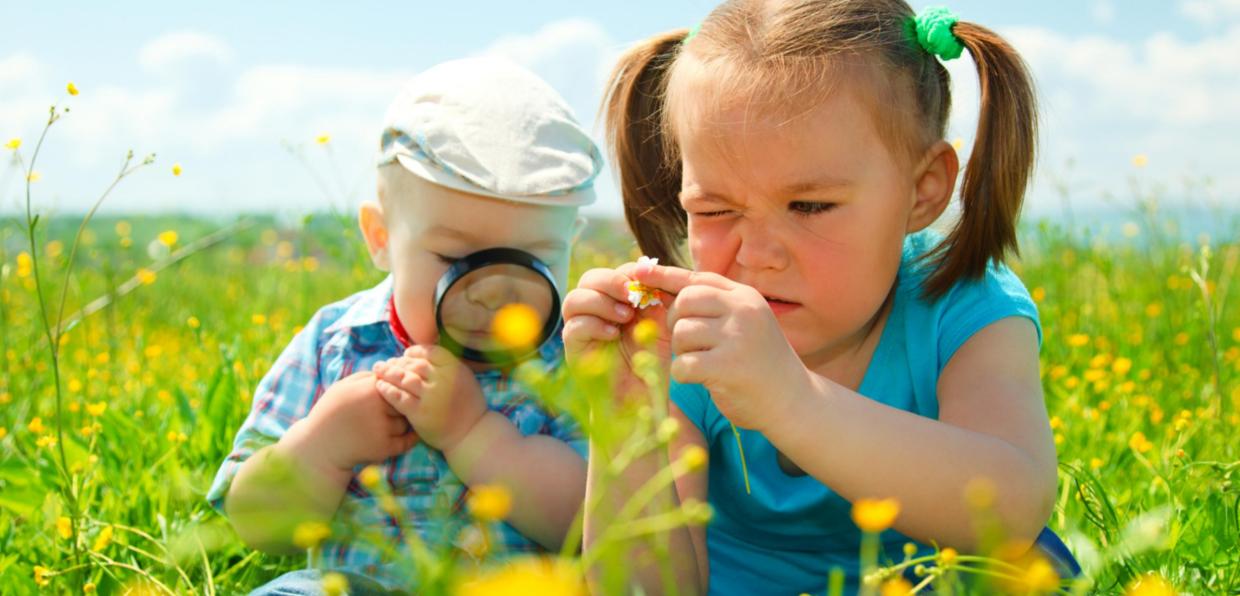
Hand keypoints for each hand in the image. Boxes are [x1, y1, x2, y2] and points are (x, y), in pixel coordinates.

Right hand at [290, 371, 418, 474]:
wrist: (318, 447)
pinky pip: (407, 441)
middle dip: (400, 406)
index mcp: (369, 389)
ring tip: (386, 425)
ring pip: (406, 421)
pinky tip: (404, 435)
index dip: (396, 389)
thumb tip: (390, 371)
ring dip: (401, 423)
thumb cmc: (330, 413)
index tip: (391, 395)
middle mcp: (378, 407)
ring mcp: (382, 428)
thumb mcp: (343, 386)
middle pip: (405, 402)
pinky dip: (408, 439)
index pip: (399, 382)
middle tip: (391, 410)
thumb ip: (366, 377)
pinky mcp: (384, 448)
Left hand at [372, 344, 486, 452]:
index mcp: (455, 369)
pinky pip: (399, 398)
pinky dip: (388, 390)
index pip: (430, 352)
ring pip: (404, 379)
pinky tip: (380, 387)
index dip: (414, 352)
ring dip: (389, 373)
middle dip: (398, 362)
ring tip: (379, 371)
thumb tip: (422, 356)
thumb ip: (447, 366)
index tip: (405, 355)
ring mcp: (431, 397)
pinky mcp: (420, 413)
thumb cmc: (467, 406)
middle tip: (387, 363)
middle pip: (415, 364)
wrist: (471, 433)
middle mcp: (443, 380)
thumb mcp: (465, 378)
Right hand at [562, 262, 672, 397]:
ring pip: (574, 299)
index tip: (650, 282)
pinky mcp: (573, 349)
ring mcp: (580, 329)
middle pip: (589, 279)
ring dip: (600, 302)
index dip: (629, 273)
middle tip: (632, 296)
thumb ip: (658, 298)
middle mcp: (594, 312)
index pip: (614, 272)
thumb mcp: (661, 325)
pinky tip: (614, 335)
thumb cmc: (652, 362)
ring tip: (625, 317)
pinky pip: (573, 327)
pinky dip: (594, 325)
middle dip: (611, 282)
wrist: (641, 399)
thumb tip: (652, 270)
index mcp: (615, 301)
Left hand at [631, 263, 810, 430]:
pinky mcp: (728, 366)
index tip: (638, 271)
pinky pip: (683, 364)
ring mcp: (737, 337)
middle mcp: (743, 311)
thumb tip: (661, 286)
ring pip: (681, 334)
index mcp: (745, 297)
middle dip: (676, 323)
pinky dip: (684, 375)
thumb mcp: (744, 324)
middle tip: (690, 343)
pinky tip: (702, 380)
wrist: (794, 402)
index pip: (697, 279)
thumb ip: (714, 306)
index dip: (664, 275)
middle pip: (684, 302)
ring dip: (683, 352)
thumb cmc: (760, 363)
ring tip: (703, 363)